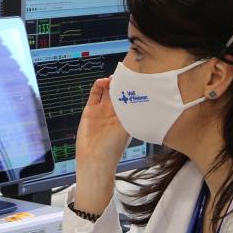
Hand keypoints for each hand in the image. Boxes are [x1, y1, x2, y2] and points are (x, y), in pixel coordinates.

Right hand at [72, 78, 128, 213]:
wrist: (95, 158)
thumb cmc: (114, 148)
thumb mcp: (128, 129)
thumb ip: (132, 113)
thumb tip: (142, 100)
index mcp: (126, 117)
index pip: (130, 98)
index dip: (132, 89)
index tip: (136, 79)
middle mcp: (114, 113)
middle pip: (119, 93)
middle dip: (122, 83)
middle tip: (126, 74)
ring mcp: (102, 111)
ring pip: (106, 92)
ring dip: (110, 83)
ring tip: (114, 77)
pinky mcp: (90, 110)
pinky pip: (94, 95)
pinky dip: (98, 86)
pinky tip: (103, 81)